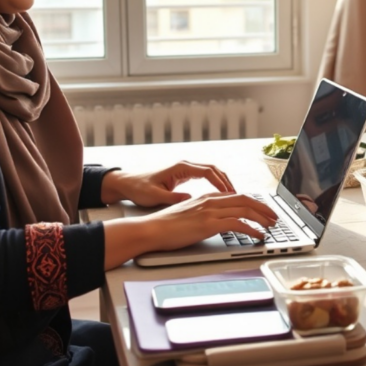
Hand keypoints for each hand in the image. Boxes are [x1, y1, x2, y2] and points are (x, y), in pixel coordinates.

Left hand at [100, 161, 234, 207]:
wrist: (128, 183)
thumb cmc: (139, 188)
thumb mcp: (155, 196)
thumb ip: (173, 198)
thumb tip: (190, 200)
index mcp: (180, 168)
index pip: (208, 172)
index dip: (220, 183)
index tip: (229, 194)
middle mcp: (185, 166)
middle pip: (214, 169)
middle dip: (227, 181)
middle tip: (237, 195)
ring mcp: (186, 169)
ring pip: (212, 172)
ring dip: (223, 182)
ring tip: (233, 196)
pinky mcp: (185, 175)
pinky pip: (206, 177)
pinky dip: (216, 184)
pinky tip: (221, 195)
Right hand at [102, 192, 277, 268]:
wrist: (150, 230)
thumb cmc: (165, 226)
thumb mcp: (188, 215)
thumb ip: (203, 213)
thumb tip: (216, 221)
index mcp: (206, 197)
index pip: (237, 196)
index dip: (254, 203)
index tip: (263, 210)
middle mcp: (211, 200)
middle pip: (245, 200)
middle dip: (263, 208)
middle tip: (274, 217)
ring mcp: (210, 211)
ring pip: (245, 209)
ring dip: (262, 218)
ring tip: (271, 226)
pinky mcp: (208, 224)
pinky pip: (237, 224)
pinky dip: (252, 229)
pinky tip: (258, 235)